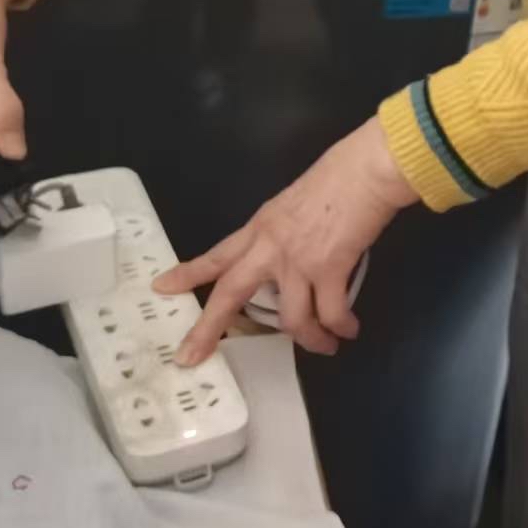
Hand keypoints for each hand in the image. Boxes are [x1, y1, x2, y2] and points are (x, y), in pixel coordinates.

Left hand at [154, 117, 417, 364]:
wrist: (366, 170)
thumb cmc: (339, 175)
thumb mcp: (294, 201)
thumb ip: (284, 229)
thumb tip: (294, 251)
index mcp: (261, 227)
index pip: (218, 254)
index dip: (189, 273)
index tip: (162, 287)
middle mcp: (271, 248)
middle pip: (231, 295)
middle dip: (209, 329)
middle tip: (192, 356)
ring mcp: (299, 262)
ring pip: (292, 319)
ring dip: (310, 340)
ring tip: (325, 346)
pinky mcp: (330, 270)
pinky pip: (330, 313)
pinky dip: (340, 327)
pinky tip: (349, 330)